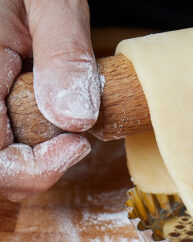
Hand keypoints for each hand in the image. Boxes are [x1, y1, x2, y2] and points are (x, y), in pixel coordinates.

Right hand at [0, 0, 100, 200]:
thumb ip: (64, 55)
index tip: (78, 144)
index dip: (33, 168)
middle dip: (35, 168)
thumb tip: (75, 119)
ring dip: (31, 160)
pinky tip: (44, 122)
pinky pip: (2, 147)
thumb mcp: (54, 4)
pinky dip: (26, 149)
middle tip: (73, 140)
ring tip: (59, 125)